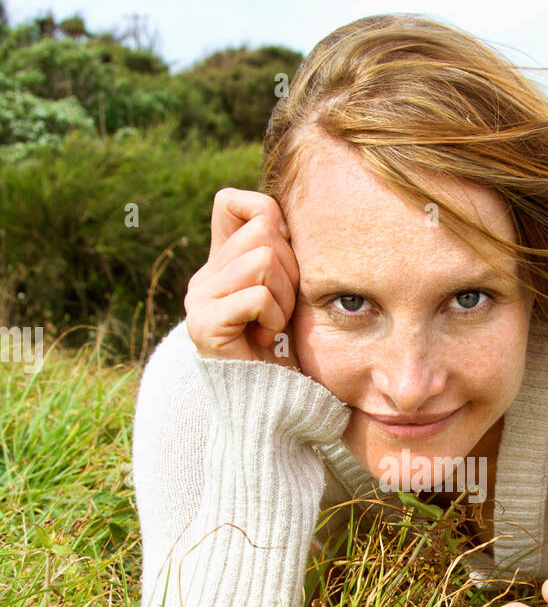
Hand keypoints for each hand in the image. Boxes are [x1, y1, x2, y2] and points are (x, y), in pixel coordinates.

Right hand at [185, 188, 300, 366]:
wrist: (269, 404)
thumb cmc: (284, 349)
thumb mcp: (285, 291)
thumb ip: (278, 253)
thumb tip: (283, 216)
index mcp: (219, 264)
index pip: (230, 202)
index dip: (263, 213)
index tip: (282, 256)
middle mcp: (203, 276)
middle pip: (262, 230)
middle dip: (290, 269)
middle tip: (281, 307)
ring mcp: (199, 299)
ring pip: (263, 259)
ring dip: (284, 296)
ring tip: (274, 324)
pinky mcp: (204, 324)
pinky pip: (257, 295)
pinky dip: (274, 317)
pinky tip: (265, 338)